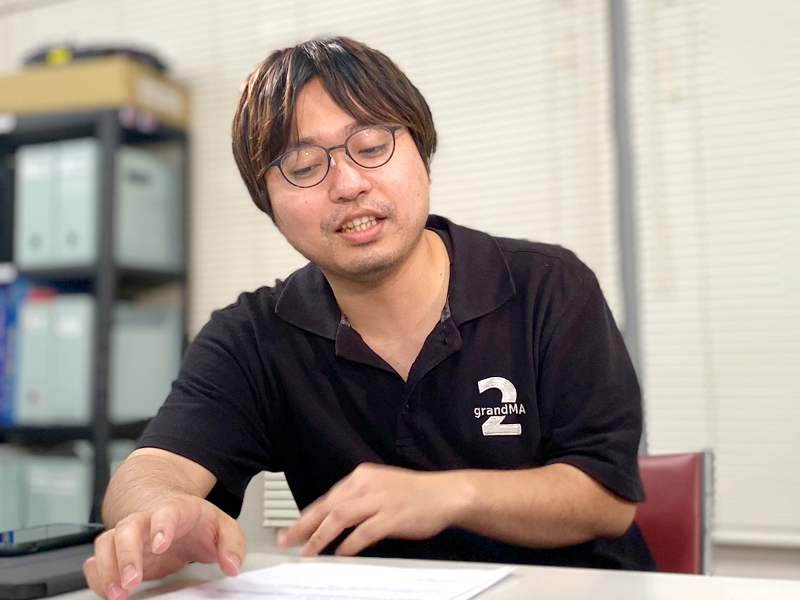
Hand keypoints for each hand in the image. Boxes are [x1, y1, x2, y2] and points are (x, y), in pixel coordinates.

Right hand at [82, 494, 245, 599]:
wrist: (168, 510)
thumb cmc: (192, 520)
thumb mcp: (221, 526)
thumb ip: (232, 544)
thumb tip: (232, 565)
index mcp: (174, 510)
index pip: (166, 512)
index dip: (161, 526)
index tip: (160, 543)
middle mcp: (146, 521)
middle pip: (128, 527)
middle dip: (127, 554)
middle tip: (132, 579)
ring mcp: (129, 536)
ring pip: (106, 542)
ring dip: (107, 569)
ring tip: (118, 593)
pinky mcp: (117, 554)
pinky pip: (96, 562)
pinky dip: (97, 578)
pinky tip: (109, 592)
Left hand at [277, 463, 468, 556]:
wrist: (445, 494)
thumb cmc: (414, 494)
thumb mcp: (381, 488)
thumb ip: (358, 501)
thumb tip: (334, 522)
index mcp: (362, 476)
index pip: (328, 497)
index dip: (307, 515)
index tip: (292, 528)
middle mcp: (367, 485)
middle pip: (328, 505)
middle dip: (304, 524)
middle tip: (287, 539)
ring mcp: (380, 500)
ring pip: (341, 516)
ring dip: (321, 535)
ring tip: (309, 550)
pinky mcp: (392, 516)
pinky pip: (364, 532)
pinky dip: (349, 544)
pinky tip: (341, 554)